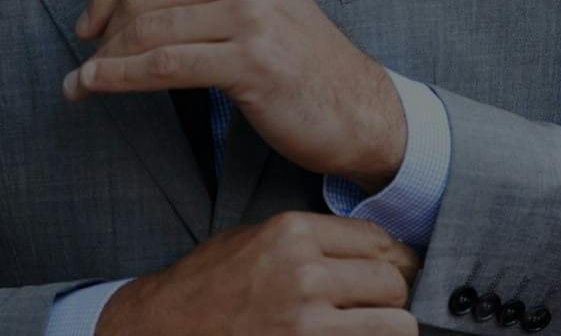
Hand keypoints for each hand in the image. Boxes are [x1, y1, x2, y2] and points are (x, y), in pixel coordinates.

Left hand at [66, 0, 406, 189]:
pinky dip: (120, 77)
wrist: (358, 108)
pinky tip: (96, 86)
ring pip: (150, 29)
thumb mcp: (246, 7)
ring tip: (81, 82)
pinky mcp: (252, 61)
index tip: (87, 22)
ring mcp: (253, 14)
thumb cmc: (296, 61)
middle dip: (102, 29)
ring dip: (104, 59)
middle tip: (84, 61)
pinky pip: (165, 66)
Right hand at [96, 211, 420, 335]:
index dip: (391, 257)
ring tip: (367, 325)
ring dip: (386, 326)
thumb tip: (372, 249)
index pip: (377, 240)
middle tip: (376, 302)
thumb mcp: (256, 237)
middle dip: (390, 295)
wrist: (164, 327)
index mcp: (293, 234)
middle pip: (392, 283)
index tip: (393, 268)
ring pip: (395, 324)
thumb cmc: (209, 284)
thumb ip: (312, 239)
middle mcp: (305, 275)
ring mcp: (307, 324)